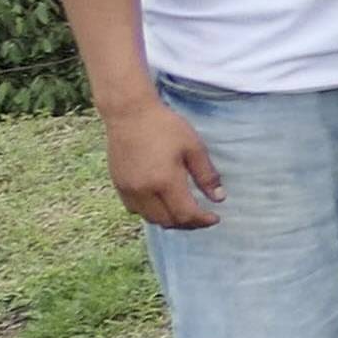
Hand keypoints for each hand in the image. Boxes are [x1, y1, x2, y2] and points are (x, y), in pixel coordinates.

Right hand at [101, 101, 222, 229]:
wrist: (129, 113)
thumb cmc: (165, 126)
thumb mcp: (194, 147)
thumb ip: (207, 175)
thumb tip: (219, 198)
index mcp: (165, 181)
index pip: (186, 215)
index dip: (203, 221)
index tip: (215, 218)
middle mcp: (144, 191)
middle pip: (168, 221)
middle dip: (188, 224)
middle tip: (202, 217)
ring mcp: (128, 190)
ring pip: (150, 219)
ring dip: (169, 220)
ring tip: (184, 212)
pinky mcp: (118, 185)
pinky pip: (135, 210)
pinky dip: (151, 212)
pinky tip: (162, 203)